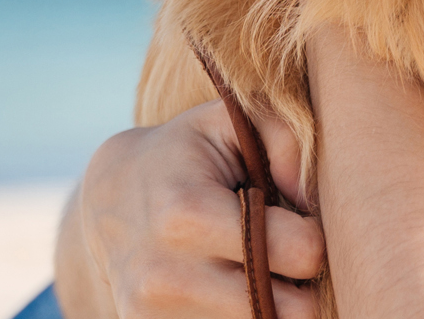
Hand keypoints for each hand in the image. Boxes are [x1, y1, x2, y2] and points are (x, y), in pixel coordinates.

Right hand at [54, 100, 324, 318]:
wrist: (109, 201)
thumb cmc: (184, 155)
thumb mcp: (227, 123)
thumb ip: (283, 138)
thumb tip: (308, 198)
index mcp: (187, 215)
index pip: (300, 253)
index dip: (314, 236)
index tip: (297, 222)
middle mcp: (168, 275)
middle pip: (293, 311)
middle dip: (302, 284)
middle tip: (288, 255)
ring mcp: (157, 314)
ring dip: (274, 304)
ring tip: (257, 269)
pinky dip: (245, 315)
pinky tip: (233, 288)